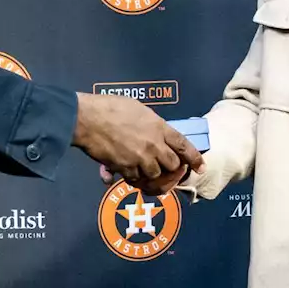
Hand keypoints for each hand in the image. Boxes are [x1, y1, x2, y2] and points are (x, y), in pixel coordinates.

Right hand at [73, 93, 203, 190]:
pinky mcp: (125, 169)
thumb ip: (150, 124)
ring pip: (155, 175)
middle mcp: (153, 145)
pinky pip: (135, 180)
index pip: (184, 145)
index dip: (194, 157)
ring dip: (151, 174)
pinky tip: (126, 174)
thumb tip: (153, 133)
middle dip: (171, 168)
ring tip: (142, 169)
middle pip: (173, 165)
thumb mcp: (137, 109)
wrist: (87, 119)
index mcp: (159, 127)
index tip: (200, 167)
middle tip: (166, 169)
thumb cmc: (109, 107)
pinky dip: (133, 179)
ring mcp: (140, 159)